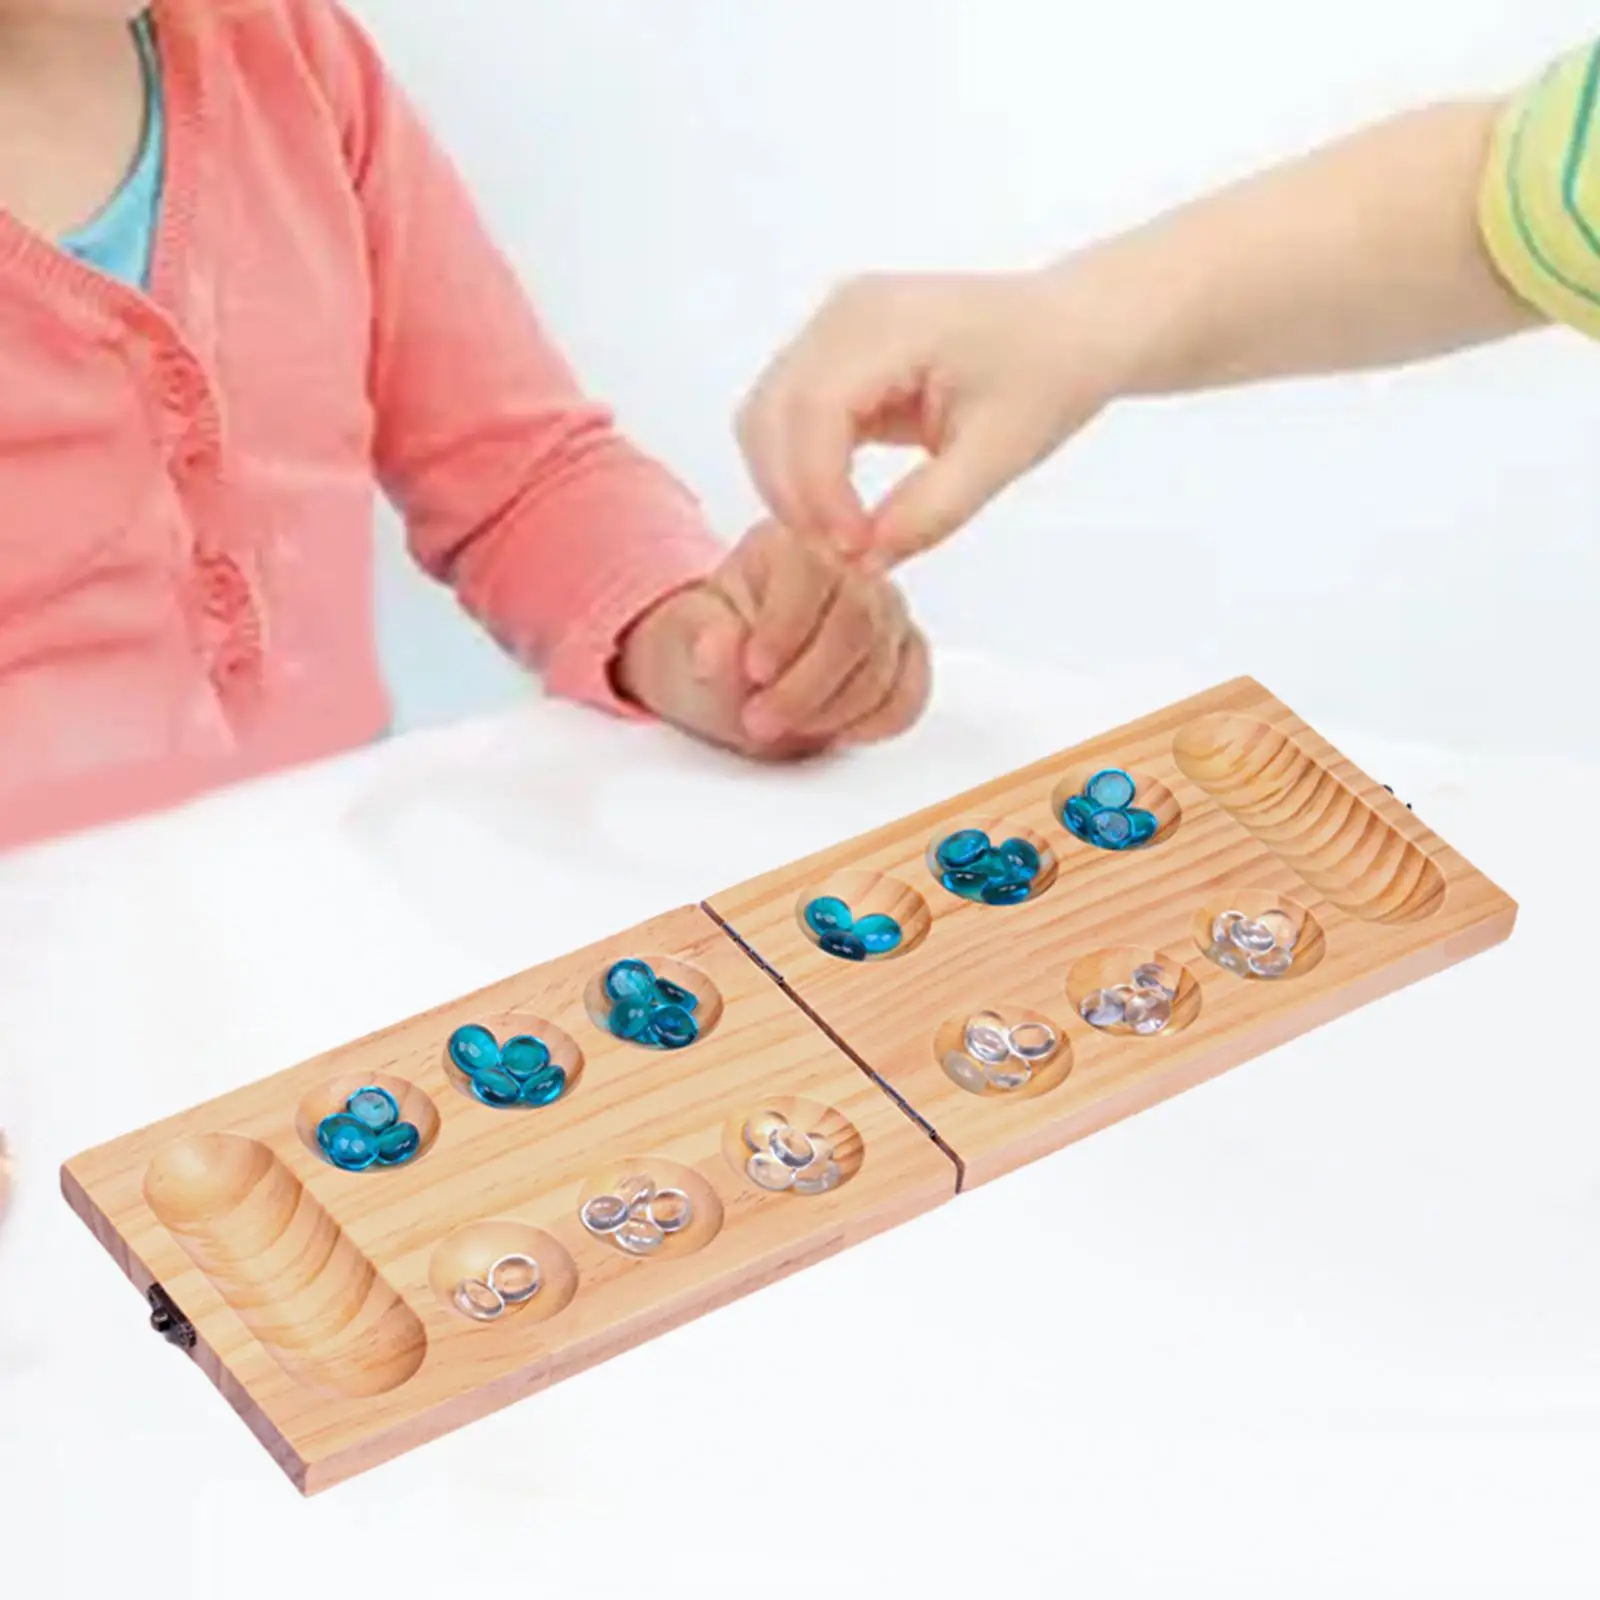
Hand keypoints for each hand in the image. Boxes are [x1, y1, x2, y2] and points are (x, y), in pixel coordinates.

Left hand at [614, 521, 930, 757]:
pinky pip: (910, 690)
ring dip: (833, 711)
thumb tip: (718, 644)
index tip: (754, 673)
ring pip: (885, 660)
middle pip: (857, 619)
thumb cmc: (706, 651)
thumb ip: (699, 641)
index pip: (809, 569)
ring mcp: (881, 608)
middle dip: (807, 686)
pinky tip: (837, 731)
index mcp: (785, 543)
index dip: (785, 627)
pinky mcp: (903, 650)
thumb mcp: (680, 645)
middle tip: (761, 721)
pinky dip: (876, 722)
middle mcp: (844, 567)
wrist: (726, 680)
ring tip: (785, 727)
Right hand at [737, 265, 1134, 565]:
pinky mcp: (831, 352)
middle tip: (841, 556)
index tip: (851, 550)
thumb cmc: (1047, 376)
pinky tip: (839, 508)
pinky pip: (787, 415)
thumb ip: (929, 512)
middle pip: (770, 414)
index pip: (815, 411)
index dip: (819, 491)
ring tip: (840, 537)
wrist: (1071, 329)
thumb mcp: (999, 456)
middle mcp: (844, 315)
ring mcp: (831, 328)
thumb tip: (864, 562)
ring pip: (766, 417)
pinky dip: (799, 468)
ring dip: (788, 485)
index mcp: (889, 324)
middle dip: (793, 496)